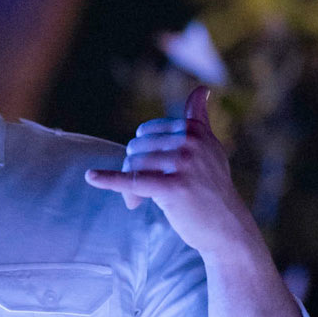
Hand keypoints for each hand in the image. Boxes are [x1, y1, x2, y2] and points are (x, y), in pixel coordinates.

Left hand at [86, 87, 255, 260]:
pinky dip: (109, 179)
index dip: (140, 152)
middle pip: (137, 148)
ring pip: (134, 166)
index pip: (145, 132)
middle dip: (132, 170)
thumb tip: (202, 89)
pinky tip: (91, 177)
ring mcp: (183, 164)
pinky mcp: (174, 188)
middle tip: (140, 193)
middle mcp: (190, 143)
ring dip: (128, 188)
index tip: (149, 172)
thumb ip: (200, 119)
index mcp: (194, 130)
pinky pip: (133, 181)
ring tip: (137, 202)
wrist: (226, 228)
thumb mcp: (211, 148)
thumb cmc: (213, 188)